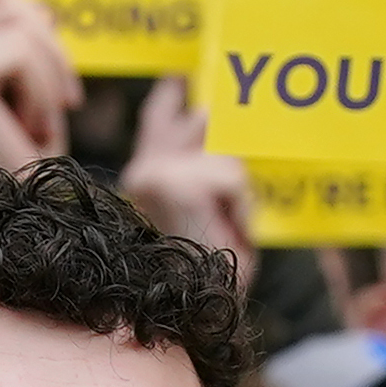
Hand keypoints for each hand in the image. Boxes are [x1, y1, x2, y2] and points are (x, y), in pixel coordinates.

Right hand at [112, 82, 257, 269]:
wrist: (196, 308)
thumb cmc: (205, 267)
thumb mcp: (205, 207)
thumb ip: (202, 163)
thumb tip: (207, 114)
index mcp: (144, 177)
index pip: (155, 122)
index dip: (168, 99)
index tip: (178, 78)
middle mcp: (143, 171)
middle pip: (201, 126)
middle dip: (224, 156)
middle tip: (226, 173)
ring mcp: (158, 175)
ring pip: (226, 160)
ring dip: (237, 199)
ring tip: (228, 230)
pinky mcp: (179, 185)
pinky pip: (234, 179)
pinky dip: (242, 209)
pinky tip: (230, 232)